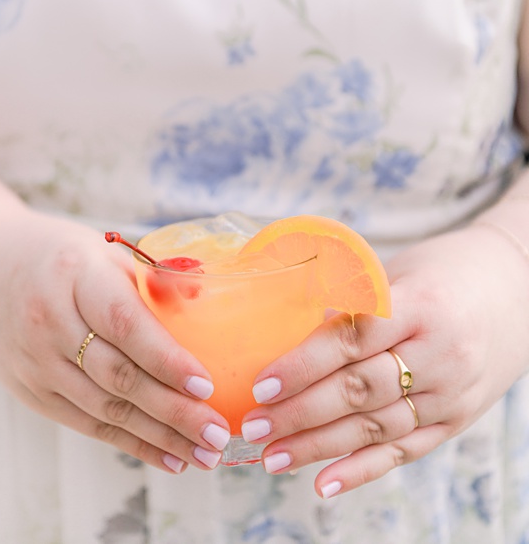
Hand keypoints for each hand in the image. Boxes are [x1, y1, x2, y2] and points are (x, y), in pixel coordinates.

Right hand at [0, 202, 229, 471]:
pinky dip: (131, 444)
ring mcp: (34, 361)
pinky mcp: (30, 390)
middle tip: (219, 433)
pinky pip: (87, 424)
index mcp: (73, 277)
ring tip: (206, 454)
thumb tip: (214, 299)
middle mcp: (47, 321)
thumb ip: (153, 278)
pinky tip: (169, 458)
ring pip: (105, 409)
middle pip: (117, 376)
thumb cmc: (60, 260)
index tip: (206, 385)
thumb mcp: (102, 254)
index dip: (165, 358)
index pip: (122, 324)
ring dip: (160, 437)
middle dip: (174, 411)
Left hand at [240, 225, 528, 495]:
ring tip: (271, 457)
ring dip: (319, 447)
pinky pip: (405, 451)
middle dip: (299, 413)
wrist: (517, 292)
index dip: (303, 365)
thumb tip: (275, 328)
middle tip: (252, 427)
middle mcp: (441, 354)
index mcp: (420, 306)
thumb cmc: (441, 274)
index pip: (353, 340)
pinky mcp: (456, 420)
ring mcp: (451, 393)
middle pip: (361, 391)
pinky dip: (362, 470)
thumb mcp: (396, 271)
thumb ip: (346, 301)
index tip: (259, 385)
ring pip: (377, 427)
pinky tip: (323, 483)